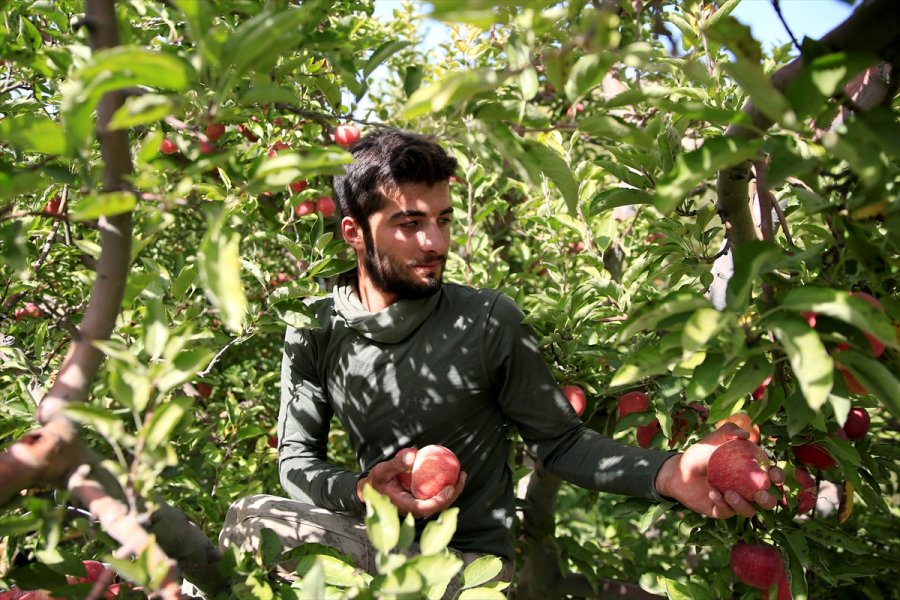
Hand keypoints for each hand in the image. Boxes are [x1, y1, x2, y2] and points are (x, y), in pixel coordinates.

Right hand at [357, 452, 466, 518]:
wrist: (371, 490)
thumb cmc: (376, 480)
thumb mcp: (383, 470)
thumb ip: (397, 464)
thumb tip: (413, 454)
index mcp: (405, 506)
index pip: (427, 508)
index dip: (441, 500)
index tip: (451, 486)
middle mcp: (414, 510)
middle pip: (439, 506)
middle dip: (454, 493)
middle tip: (461, 475)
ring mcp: (418, 507)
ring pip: (440, 503)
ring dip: (453, 490)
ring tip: (461, 474)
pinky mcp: (420, 501)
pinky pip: (436, 496)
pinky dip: (445, 487)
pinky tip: (451, 474)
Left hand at [654, 423, 784, 518]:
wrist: (677, 470)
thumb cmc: (699, 454)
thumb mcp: (713, 439)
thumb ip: (728, 431)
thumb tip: (745, 435)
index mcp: (751, 472)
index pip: (772, 477)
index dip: (778, 477)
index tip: (773, 474)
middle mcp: (746, 489)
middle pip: (767, 500)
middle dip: (768, 499)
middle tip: (758, 493)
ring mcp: (735, 502)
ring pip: (750, 511)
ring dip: (743, 505)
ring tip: (729, 493)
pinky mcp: (721, 511)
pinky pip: (727, 513)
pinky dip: (722, 504)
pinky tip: (712, 494)